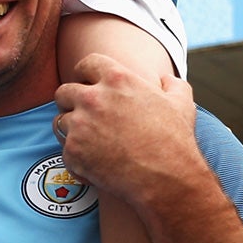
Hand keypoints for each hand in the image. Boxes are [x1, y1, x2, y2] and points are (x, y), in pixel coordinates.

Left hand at [52, 56, 202, 201]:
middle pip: (64, 92)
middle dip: (71, 102)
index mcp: (117, 79)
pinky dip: (77, 160)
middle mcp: (93, 98)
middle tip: (83, 116)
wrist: (166, 178)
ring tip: (89, 143)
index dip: (85, 73)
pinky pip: (65, 152)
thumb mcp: (181, 103)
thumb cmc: (175, 141)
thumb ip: (172, 84)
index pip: (87, 64)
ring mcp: (80, 125)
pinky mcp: (73, 151)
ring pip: (60, 122)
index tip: (86, 83)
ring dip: (72, 130)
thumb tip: (165, 80)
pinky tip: (95, 166)